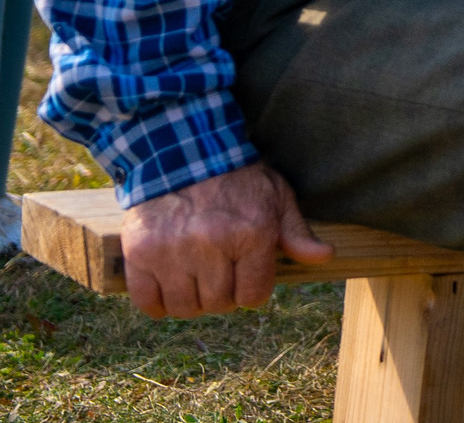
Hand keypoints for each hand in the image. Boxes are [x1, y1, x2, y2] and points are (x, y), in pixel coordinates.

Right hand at [121, 163, 332, 317]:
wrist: (181, 155)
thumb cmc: (237, 181)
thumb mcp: (276, 198)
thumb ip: (296, 232)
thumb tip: (324, 256)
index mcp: (251, 234)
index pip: (254, 296)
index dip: (252, 290)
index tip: (246, 277)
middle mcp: (211, 245)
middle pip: (219, 304)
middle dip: (222, 295)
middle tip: (219, 273)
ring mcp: (172, 251)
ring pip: (184, 308)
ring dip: (191, 301)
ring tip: (195, 278)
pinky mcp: (140, 253)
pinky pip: (147, 302)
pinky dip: (157, 303)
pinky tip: (168, 287)